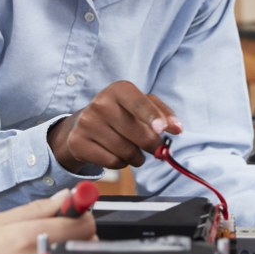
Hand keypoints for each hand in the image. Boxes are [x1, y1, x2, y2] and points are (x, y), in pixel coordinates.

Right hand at [48, 80, 182, 171]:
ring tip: (132, 150)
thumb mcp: (141, 105)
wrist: (84, 124)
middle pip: (138, 134)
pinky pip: (112, 162)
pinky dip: (121, 163)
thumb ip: (163, 113)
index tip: (162, 129)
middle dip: (152, 146)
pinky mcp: (78, 142)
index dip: (152, 116)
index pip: (139, 103)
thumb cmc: (120, 114)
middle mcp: (100, 103)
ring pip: (126, 151)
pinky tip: (116, 154)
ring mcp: (87, 123)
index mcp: (119, 90)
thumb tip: (176, 128)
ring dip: (137, 157)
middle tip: (154, 147)